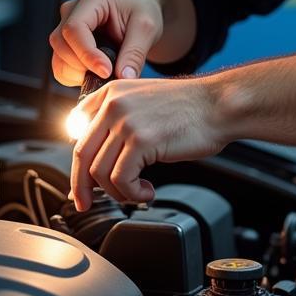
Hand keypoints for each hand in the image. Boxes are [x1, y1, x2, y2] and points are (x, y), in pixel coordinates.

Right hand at [48, 0, 163, 85]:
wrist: (139, 11)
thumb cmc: (142, 12)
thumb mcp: (146, 28)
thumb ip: (135, 53)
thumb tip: (124, 77)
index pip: (75, 27)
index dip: (87, 54)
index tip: (106, 71)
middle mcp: (72, 8)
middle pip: (60, 41)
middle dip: (81, 65)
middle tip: (107, 74)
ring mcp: (65, 24)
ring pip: (57, 55)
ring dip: (77, 73)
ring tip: (104, 73)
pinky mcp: (66, 42)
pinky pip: (60, 64)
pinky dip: (74, 76)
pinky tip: (94, 73)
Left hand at [69, 77, 227, 209]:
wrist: (220, 105)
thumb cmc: (190, 109)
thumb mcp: (145, 103)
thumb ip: (119, 121)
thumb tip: (97, 160)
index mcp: (111, 92)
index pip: (75, 129)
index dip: (76, 160)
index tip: (80, 179)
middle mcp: (114, 104)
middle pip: (81, 153)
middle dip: (81, 185)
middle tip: (85, 202)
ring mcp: (126, 121)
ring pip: (100, 171)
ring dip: (116, 192)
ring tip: (135, 193)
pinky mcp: (141, 140)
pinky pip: (121, 179)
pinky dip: (132, 193)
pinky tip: (146, 192)